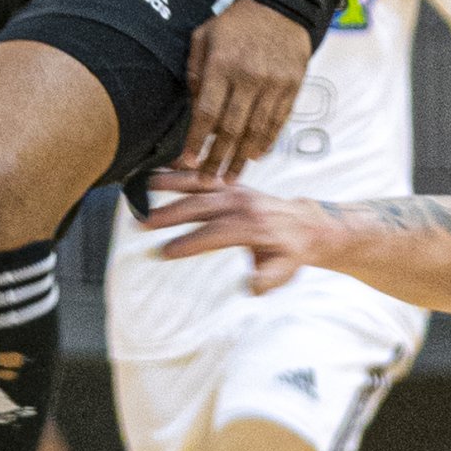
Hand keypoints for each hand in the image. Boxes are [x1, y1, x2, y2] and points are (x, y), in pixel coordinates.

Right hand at [143, 170, 332, 293]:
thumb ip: (267, 280)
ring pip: (201, 183)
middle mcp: (243, 203)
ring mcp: (236, 190)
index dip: (190, 242)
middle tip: (144, 222)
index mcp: (254, 226)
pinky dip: (184, 168)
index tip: (165, 251)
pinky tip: (163, 164)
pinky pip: (205, 173)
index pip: (216, 233)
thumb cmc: (290, 252)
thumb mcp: (284, 272)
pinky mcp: (231, 184)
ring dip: (172, 184)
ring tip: (145, 185)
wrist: (306, 225)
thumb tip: (250, 287)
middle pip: (202, 206)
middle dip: (171, 213)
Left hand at [181, 0, 311, 177]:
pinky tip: (255, 156)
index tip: (188, 162)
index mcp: (222, 64)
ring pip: (256, 130)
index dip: (196, 140)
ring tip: (230, 177)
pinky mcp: (293, 86)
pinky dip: (267, 142)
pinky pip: (279, 121)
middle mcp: (249, 77)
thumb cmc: (237, 23)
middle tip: (207, 180)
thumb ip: (195, 69)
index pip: (206, 112)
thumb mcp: (204, 35)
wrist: (282, 6)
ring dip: (242, 158)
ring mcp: (274, 83)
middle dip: (217, 159)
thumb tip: (194, 104)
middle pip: (230, 129)